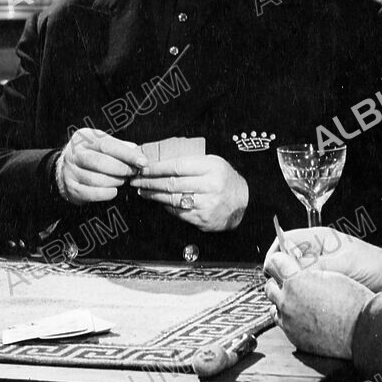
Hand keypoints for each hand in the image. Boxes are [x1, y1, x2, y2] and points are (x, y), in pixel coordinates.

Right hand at [57, 128, 146, 204]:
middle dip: (122, 169)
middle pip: (100, 162)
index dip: (127, 154)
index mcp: (83, 138)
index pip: (107, 145)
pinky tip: (114, 191)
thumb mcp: (102, 143)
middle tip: (134, 172)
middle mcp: (73, 153)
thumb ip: (119, 145)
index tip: (142, 161)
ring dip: (115, 181)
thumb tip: (137, 150)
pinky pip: (89, 193)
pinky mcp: (69, 187)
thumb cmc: (92, 153)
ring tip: (123, 180)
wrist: (65, 167)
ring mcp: (69, 170)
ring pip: (96, 179)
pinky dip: (104, 194)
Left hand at [131, 155, 247, 231]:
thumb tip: (159, 162)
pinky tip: (159, 201)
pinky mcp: (204, 219)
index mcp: (212, 167)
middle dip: (150, 182)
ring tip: (142, 191)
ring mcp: (207, 204)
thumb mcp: (213, 163)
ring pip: (172, 199)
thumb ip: (190, 162)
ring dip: (153, 195)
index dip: (156, 167)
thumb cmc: (225, 179)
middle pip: (172, 183)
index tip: (143, 167)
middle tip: (136, 180)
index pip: (177, 166)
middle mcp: (211, 186)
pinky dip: (166, 206)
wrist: (245, 202)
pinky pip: (179, 212)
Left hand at [264, 252, 373, 358]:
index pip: (274, 262)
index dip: (280, 260)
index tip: (284, 261)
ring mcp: (288, 321)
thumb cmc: (352, 299)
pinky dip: (290, 318)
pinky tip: (305, 316)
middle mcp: (287, 301)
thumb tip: (295, 265)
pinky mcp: (293, 337)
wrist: (362, 329)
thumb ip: (307, 269)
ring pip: (274, 306)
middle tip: (292, 280)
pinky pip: (284, 324)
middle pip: (270, 285)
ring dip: (283, 301)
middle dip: (279, 281)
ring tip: (299, 300)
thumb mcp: (330, 274)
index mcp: (296, 280)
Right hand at [265, 227, 381, 295]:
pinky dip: (301, 296)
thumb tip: (288, 271)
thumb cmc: (373, 266)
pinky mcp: (324, 286)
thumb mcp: (342, 263)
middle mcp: (316, 253)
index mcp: (319, 238)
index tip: (272, 270)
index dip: (275, 253)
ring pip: (294, 276)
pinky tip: (302, 305)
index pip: (286, 240)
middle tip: (281, 287)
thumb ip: (315, 266)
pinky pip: (305, 289)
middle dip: (281, 272)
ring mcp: (320, 270)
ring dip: (290, 286)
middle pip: (286, 259)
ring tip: (291, 298)